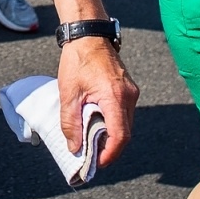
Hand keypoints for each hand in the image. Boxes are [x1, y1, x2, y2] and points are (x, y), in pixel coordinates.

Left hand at [56, 36, 137, 167]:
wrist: (88, 35)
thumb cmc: (78, 60)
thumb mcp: (68, 93)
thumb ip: (70, 122)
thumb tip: (74, 147)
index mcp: (115, 97)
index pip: (120, 135)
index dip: (110, 153)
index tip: (97, 163)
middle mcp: (128, 96)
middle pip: (125, 133)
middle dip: (110, 148)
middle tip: (92, 157)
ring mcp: (131, 92)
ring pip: (126, 124)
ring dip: (111, 136)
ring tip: (92, 143)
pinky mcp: (128, 89)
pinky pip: (124, 113)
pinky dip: (113, 123)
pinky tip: (97, 125)